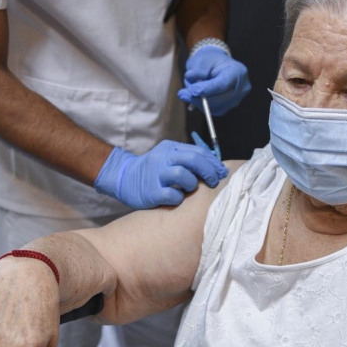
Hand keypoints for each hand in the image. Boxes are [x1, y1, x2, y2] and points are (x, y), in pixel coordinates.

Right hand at [94, 140, 227, 209]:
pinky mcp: (151, 192)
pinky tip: (176, 198)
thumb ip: (187, 159)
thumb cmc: (153, 170)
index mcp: (170, 148)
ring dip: (191, 184)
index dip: (213, 162)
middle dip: (209, 171)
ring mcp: (156, 175)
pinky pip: (173, 195)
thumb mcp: (168, 157)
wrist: (124, 178)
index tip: (222, 172)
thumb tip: (214, 166)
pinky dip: (178, 198)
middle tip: (214, 181)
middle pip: (193, 160)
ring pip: (183, 175)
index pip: (198, 152)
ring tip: (189, 188)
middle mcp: (163, 158)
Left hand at [178, 45, 250, 115]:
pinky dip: (202, 105)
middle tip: (183, 94)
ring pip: (217, 107)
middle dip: (200, 99)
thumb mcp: (202, 59)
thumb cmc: (210, 61)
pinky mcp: (229, 106)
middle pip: (221, 99)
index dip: (207, 89)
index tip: (192, 90)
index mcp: (237, 72)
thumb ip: (197, 69)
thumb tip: (190, 78)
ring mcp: (237, 99)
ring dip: (199, 102)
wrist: (216, 65)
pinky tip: (194, 97)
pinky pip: (215, 110)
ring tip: (186, 93)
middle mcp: (241, 87)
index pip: (222, 84)